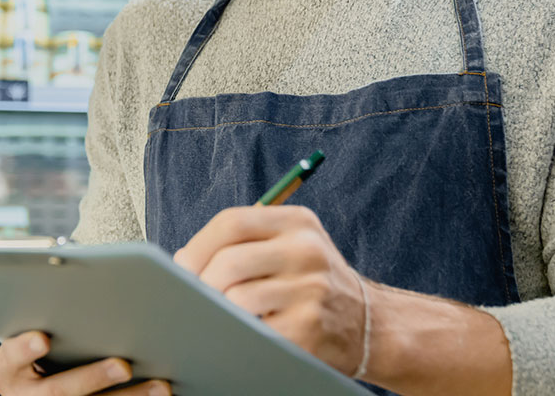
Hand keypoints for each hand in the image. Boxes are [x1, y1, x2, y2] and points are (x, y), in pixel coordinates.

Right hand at [0, 331, 171, 395]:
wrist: (34, 384)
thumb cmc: (39, 345)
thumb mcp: (28, 330)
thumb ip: (45, 314)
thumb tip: (74, 277)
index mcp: (9, 370)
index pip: (11, 358)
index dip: (24, 349)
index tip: (42, 338)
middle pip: (60, 391)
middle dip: (93, 378)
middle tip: (123, 365)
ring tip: (159, 385)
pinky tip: (162, 393)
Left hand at [173, 205, 366, 376]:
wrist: (371, 323)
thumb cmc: (313, 281)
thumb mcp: (293, 243)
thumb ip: (245, 241)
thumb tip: (183, 259)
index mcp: (297, 222)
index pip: (232, 222)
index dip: (198, 245)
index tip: (182, 266)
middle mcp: (307, 251)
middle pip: (229, 261)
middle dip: (201, 283)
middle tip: (195, 298)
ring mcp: (310, 290)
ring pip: (237, 299)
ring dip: (219, 311)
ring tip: (220, 315)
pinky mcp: (309, 328)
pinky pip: (254, 331)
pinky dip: (239, 333)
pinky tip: (243, 332)